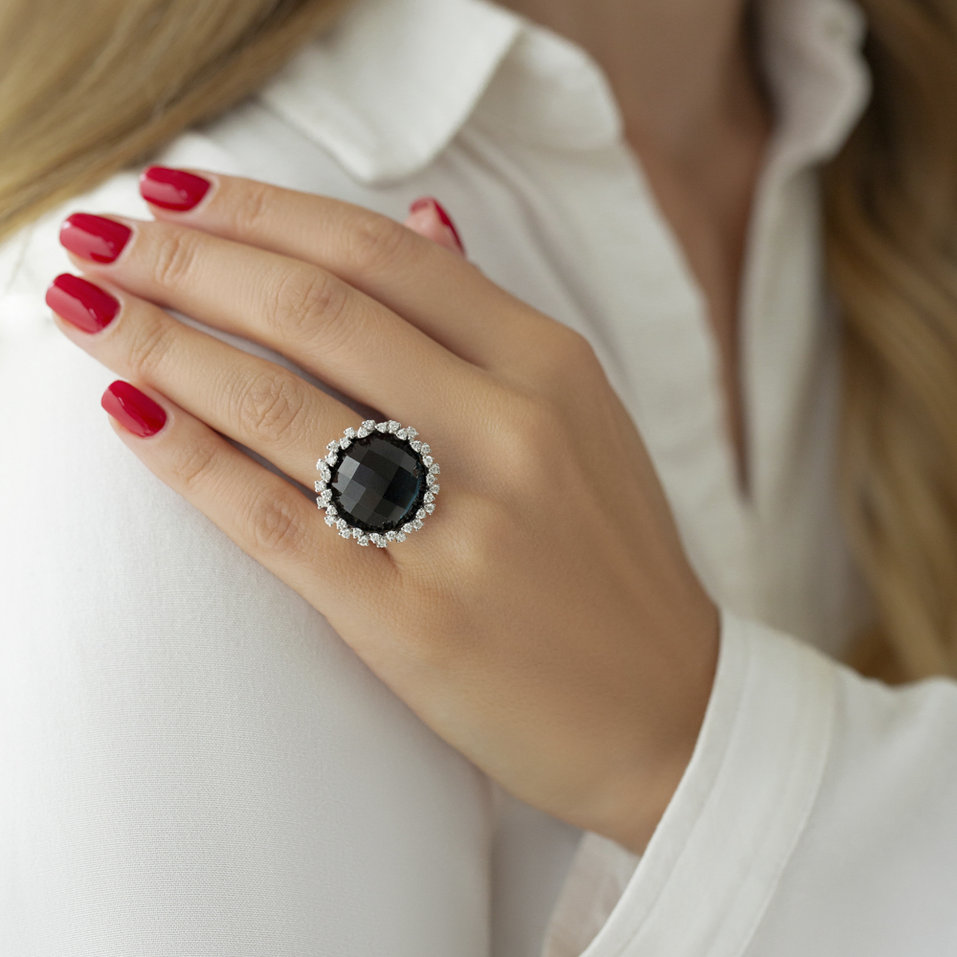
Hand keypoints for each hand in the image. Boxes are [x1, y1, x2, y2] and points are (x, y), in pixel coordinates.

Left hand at [46, 168, 719, 854]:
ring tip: (89, 312)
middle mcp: (510, 431)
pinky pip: (275, 521)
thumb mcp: (582, 420)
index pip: (383, 254)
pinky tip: (131, 415)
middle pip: (318, 312)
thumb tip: (423, 220)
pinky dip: (190, 460)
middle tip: (100, 239)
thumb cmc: (612, 561)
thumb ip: (493, 322)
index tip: (177, 196)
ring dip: (163, 347)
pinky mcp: (414, 619)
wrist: (668, 707)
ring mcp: (463, 527)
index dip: (265, 212)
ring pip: (281, 408)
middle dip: (189, 262)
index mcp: (552, 367)